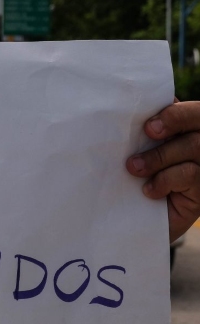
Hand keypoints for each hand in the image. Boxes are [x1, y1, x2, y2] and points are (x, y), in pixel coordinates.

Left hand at [127, 100, 199, 241]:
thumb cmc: (135, 177)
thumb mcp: (140, 150)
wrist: (136, 220)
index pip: (195, 110)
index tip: (149, 123)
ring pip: (194, 146)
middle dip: (172, 122)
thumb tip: (131, 103)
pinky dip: (164, 180)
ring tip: (134, 168)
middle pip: (199, 119)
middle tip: (148, 132)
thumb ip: (148, 128)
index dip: (176, 112)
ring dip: (158, 156)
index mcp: (191, 128)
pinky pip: (190, 174)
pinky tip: (149, 190)